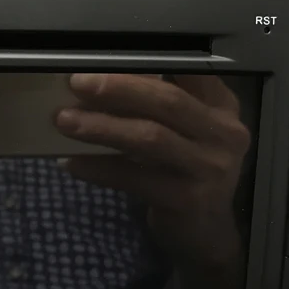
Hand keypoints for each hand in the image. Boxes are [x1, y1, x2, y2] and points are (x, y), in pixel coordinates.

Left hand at [55, 73, 250, 265]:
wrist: (205, 233)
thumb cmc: (185, 171)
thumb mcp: (185, 132)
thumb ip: (158, 107)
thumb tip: (97, 81)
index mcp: (221, 106)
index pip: (189, 71)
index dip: (147, 62)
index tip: (105, 55)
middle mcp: (223, 133)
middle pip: (167, 101)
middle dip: (118, 89)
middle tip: (77, 83)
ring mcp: (209, 168)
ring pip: (149, 138)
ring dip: (102, 127)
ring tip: (65, 121)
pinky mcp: (187, 199)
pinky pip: (134, 178)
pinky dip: (99, 168)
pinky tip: (71, 163)